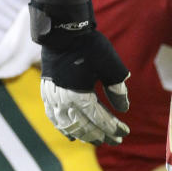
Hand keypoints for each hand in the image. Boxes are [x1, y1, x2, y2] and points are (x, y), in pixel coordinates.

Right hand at [29, 0, 129, 145]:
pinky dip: (64, 128)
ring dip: (84, 135)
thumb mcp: (110, 66)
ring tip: (97, 139)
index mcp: (79, 97)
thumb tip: (123, 108)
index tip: (124, 132)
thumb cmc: (89, 47)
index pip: (99, 120)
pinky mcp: (47, 93)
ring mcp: (52, 99)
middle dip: (101, 135)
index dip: (112, 128)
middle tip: (116, 139)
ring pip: (68, 126)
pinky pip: (54, 118)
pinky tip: (72, 136)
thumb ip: (118, 88)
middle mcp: (63, 102)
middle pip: (84, 127)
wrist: (63, 31)